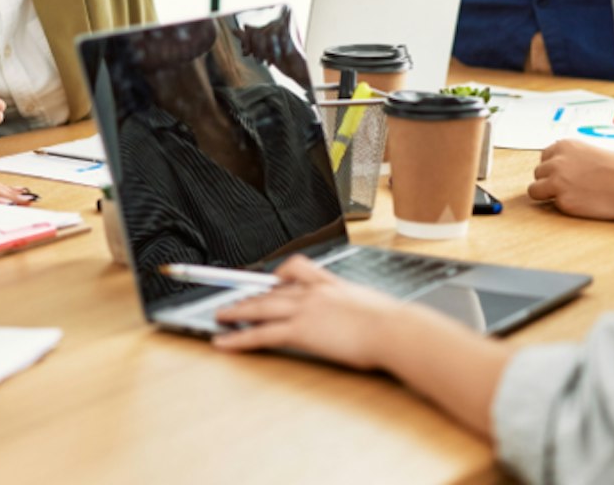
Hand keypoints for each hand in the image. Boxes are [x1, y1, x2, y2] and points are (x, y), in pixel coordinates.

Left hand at [211, 256, 403, 368]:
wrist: (394, 330)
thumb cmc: (392, 323)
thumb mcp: (371, 305)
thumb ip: (358, 306)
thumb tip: (361, 314)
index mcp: (331, 284)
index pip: (298, 270)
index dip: (280, 274)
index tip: (271, 277)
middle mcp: (313, 292)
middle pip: (272, 290)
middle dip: (250, 295)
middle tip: (233, 299)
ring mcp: (304, 309)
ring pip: (261, 307)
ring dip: (237, 311)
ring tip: (220, 316)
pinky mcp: (300, 330)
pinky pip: (262, 334)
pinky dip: (239, 338)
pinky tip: (224, 342)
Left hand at [528, 141, 613, 222]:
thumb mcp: (591, 153)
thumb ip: (571, 158)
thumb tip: (554, 170)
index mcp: (565, 145)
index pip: (544, 157)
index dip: (554, 168)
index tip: (567, 175)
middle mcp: (557, 161)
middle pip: (538, 173)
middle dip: (550, 181)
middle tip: (572, 188)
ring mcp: (558, 181)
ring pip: (535, 190)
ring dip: (548, 194)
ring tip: (571, 197)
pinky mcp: (564, 202)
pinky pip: (551, 205)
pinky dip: (563, 207)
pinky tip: (582, 204)